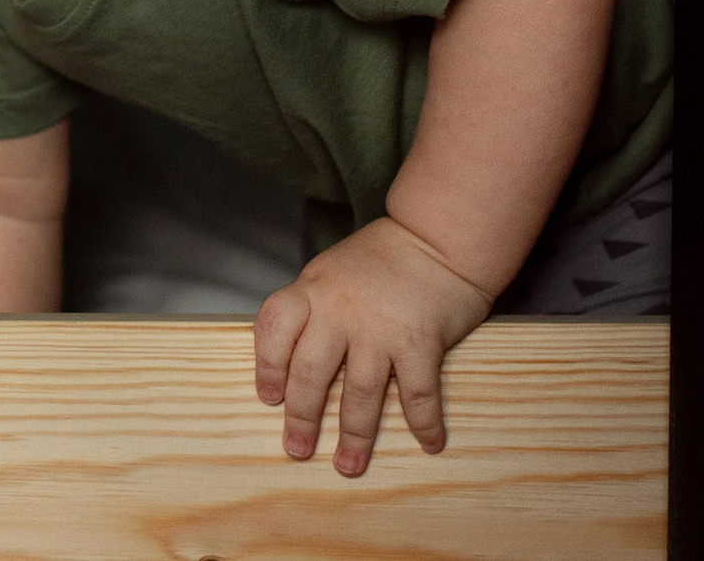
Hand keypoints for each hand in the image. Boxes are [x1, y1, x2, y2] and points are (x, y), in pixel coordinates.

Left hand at [252, 215, 494, 474]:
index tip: (268, 397)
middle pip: (310, 371)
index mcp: (311, 290)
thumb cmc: (380, 259)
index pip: (273, 328)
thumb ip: (310, 309)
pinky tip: (430, 444)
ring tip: (348, 465)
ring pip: (360, 392)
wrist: (437, 237)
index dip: (267, 366)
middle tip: (297, 448)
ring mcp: (380, 328)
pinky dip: (424, 423)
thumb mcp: (328, 272)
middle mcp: (339, 311)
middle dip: (302, 416)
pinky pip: (418, 392)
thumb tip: (289, 358)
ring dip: (355, 435)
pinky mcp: (421, 341)